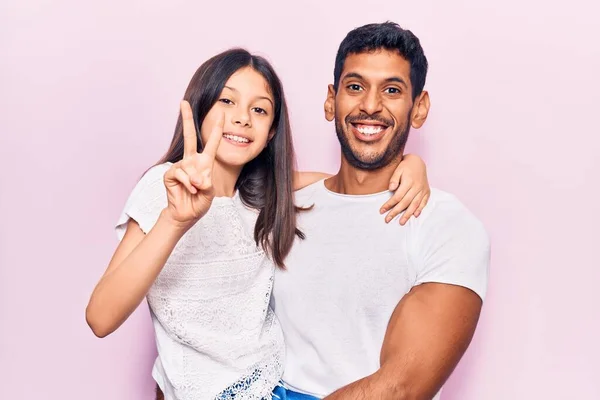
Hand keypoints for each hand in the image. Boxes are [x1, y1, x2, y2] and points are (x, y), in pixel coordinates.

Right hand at [162, 100, 223, 229]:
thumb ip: (206, 183)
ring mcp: (181, 166)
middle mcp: (192, 161)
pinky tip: (189, 190)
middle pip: (190, 136)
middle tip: (183, 102)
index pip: (212, 142)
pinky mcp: (170, 174)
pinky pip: (181, 174)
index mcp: (205, 162)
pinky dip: (187, 184)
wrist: (186, 214)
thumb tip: (196, 177)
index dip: (216, 128)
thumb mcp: (210, 193)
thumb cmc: (199, 202)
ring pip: (189, 167)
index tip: (220, 113)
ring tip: (196, 190)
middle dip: (187, 119)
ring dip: (195, 181)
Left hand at [380, 154, 429, 224]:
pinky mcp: (427, 191)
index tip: (382, 210)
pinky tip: (415, 215)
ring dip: (408, 214)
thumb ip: (394, 179)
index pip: (397, 196)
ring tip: (401, 222)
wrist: (418, 162)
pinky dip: (420, 209)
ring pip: (415, 204)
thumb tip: (391, 189)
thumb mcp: (398, 169)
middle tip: (388, 219)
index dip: (389, 204)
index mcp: (409, 182)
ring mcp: (423, 190)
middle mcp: (417, 187)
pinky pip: (424, 202)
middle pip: (405, 203)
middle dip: (396, 212)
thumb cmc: (406, 166)